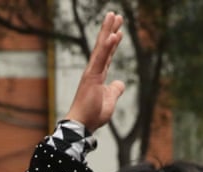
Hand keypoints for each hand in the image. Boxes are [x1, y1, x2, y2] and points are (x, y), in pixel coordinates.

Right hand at [62, 12, 125, 131]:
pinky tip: (113, 34)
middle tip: (116, 15)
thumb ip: (115, 90)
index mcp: (98, 76)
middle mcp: (94, 70)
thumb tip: (120, 83)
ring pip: (101, 47)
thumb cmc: (93, 115)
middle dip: (110, 29)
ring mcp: (92, 72)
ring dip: (108, 30)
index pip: (108, 55)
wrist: (82, 125)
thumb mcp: (110, 101)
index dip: (113, 43)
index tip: (118, 31)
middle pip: (104, 46)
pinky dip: (107, 46)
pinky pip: (101, 58)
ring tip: (114, 16)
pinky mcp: (91, 76)